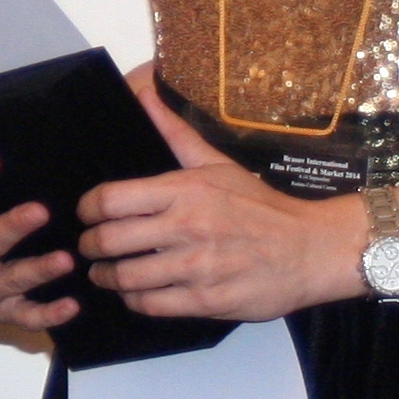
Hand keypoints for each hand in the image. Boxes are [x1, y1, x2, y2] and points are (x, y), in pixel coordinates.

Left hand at [72, 68, 361, 319]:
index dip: (86, 209)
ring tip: (104, 274)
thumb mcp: (217, 163)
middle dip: (89, 246)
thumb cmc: (261, 206)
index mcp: (183, 191)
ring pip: (125, 277)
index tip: (86, 215)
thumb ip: (174, 132)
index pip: (109, 199)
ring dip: (106, 277)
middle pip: (109, 240)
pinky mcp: (207, 300)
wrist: (312, 249)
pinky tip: (134, 293)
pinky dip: (134, 301)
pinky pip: (151, 305)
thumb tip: (142, 92)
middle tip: (88, 248)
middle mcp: (186, 228)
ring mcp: (196, 267)